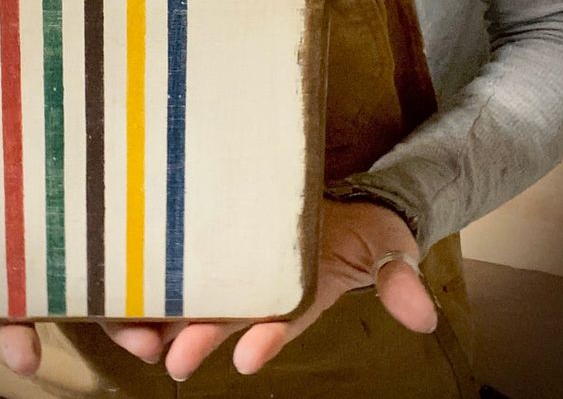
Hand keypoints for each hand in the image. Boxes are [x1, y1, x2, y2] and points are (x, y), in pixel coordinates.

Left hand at [104, 200, 436, 380]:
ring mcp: (243, 262)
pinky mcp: (223, 239)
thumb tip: (423, 316)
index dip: (269, 336)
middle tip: (177, 359)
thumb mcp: (389, 249)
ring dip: (176, 317)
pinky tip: (138, 288)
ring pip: (208, 293)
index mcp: (306, 289)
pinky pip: (195, 259)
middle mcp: (268, 282)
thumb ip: (398, 279)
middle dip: (206, 334)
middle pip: (235, 311)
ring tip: (145, 338)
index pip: (285, 317)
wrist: (343, 202)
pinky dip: (169, 277)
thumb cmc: (365, 231)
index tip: (247, 355)